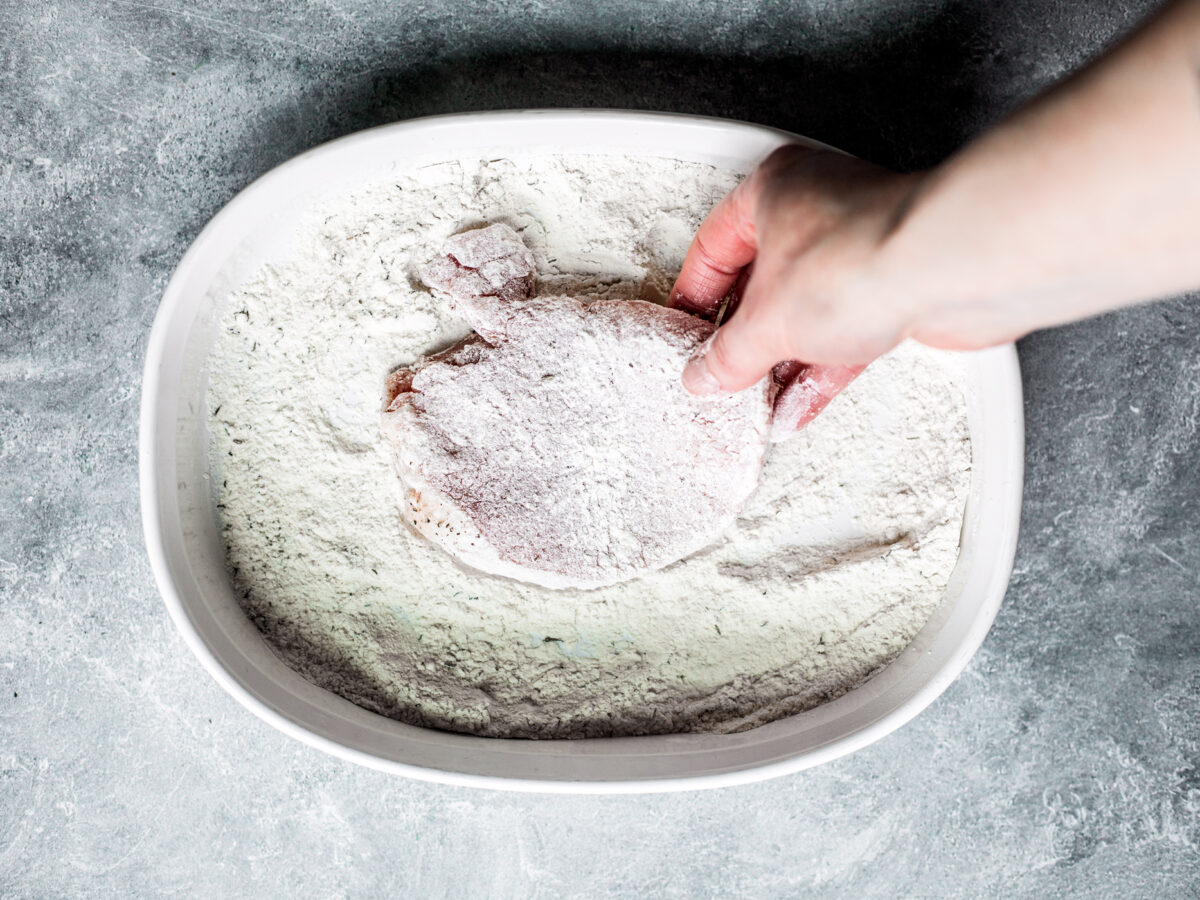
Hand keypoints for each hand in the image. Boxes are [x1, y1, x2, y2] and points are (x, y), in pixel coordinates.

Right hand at [669, 144, 923, 436]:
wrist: (949, 270)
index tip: (685, 332)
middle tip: (722, 371)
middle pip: (763, 282)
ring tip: (757, 399)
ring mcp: (859, 248)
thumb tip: (707, 373)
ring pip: (807, 313)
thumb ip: (728, 355)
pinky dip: (820, 371)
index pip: (714, 246)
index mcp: (773, 189)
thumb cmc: (864, 254)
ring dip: (782, 362)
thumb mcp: (766, 322)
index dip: (695, 297)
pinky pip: (845, 335)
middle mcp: (818, 209)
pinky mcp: (895, 288)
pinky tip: (798, 404)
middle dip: (744, 339)